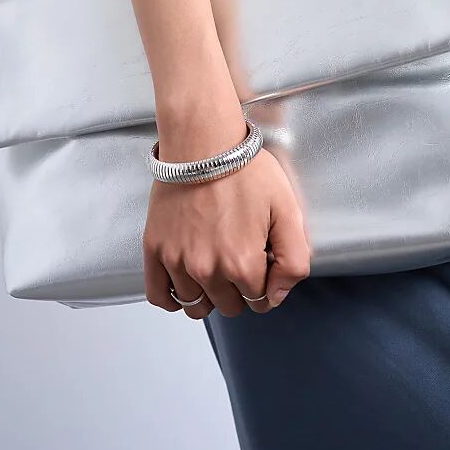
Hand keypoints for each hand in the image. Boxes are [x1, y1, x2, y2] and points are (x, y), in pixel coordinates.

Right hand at [143, 142, 310, 319]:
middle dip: (239, 289)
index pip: (260, 301)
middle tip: (239, 257)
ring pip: (196, 306)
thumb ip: (294, 260)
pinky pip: (159, 295)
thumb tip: (277, 295)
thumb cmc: (244, 170)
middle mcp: (207, 269)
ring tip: (214, 265)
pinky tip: (185, 285)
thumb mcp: (287, 210)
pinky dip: (173, 298)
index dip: (266, 283)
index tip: (261, 261)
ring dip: (209, 294)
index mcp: (243, 263)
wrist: (203, 143)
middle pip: (229, 306)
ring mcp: (177, 261)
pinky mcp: (155, 249)